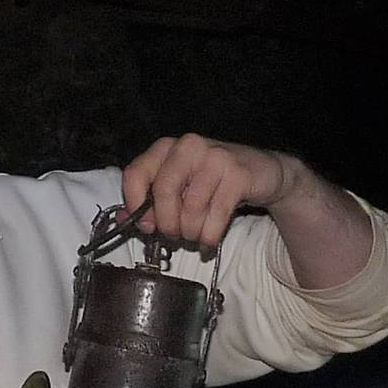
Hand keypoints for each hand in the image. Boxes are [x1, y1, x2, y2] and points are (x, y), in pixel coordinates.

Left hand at [121, 134, 310, 252]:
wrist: (264, 173)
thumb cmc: (214, 182)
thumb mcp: (179, 188)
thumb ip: (150, 202)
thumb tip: (124, 220)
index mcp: (166, 147)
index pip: (135, 174)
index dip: (136, 206)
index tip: (146, 226)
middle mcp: (188, 146)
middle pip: (162, 192)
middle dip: (167, 224)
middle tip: (176, 236)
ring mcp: (215, 157)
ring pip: (191, 209)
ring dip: (191, 233)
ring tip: (197, 236)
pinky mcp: (238, 173)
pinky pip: (216, 216)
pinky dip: (210, 236)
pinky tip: (210, 241)